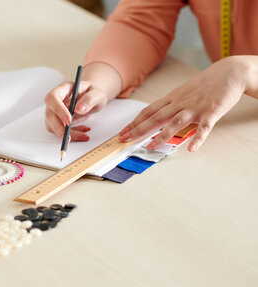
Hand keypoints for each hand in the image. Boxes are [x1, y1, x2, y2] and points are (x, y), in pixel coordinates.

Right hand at [44, 63, 122, 140]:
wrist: (91, 98)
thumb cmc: (92, 93)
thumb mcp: (97, 93)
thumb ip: (89, 99)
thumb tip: (79, 109)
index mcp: (63, 89)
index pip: (53, 98)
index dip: (58, 109)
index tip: (68, 120)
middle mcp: (55, 101)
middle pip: (50, 114)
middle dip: (59, 128)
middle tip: (69, 137)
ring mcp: (54, 112)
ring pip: (53, 126)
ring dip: (66, 134)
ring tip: (84, 134)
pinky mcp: (56, 122)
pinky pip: (59, 132)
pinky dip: (71, 135)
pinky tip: (82, 132)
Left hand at [119, 56, 250, 151]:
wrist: (230, 72)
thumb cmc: (205, 84)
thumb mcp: (183, 92)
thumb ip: (171, 104)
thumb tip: (157, 116)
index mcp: (172, 98)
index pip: (148, 111)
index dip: (134, 122)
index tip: (122, 132)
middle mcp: (180, 103)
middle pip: (156, 117)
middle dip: (139, 129)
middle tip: (125, 140)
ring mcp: (195, 108)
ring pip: (175, 122)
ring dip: (162, 135)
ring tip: (151, 146)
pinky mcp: (211, 112)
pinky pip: (204, 128)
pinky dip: (198, 138)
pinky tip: (191, 148)